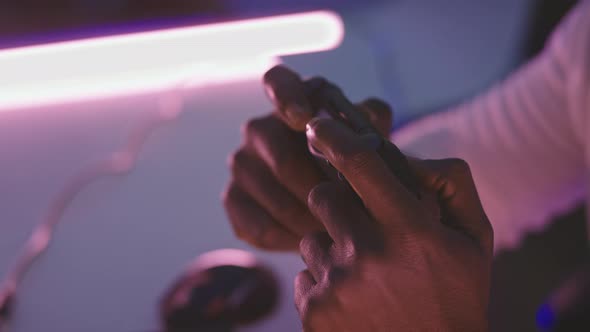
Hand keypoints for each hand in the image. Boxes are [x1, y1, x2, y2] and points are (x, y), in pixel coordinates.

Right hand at [223, 66, 392, 249]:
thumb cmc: (351, 165)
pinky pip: (259, 225)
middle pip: (283, 158)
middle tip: (347, 212)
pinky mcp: (233, 199)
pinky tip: (311, 241)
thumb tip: (372, 115)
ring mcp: (242, 164)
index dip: (286, 97)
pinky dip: (288, 238)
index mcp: (293, 103)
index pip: (277, 82)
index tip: (304, 119)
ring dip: (307, 219)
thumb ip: (372, 123)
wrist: (328, 205)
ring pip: (273, 197)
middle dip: (319, 190)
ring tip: (336, 232)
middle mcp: (260, 128)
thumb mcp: (368, 142)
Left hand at [295, 118, 493, 330]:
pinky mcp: (315, 311)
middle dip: (336, 200)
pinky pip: (304, 275)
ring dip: (331, 246)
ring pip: (311, 238)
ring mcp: (337, 284)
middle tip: (359, 224)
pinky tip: (352, 298)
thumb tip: (407, 156)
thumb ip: (451, 184)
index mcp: (410, 229)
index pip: (359, 164)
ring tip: (363, 273)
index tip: (317, 125)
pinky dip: (323, 281)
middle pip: (322, 196)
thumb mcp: (474, 239)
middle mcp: (368, 253)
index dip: (334, 136)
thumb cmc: (455, 295)